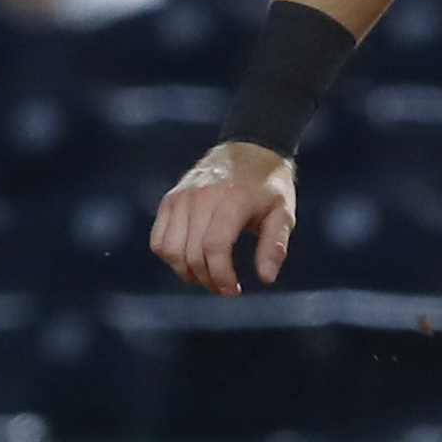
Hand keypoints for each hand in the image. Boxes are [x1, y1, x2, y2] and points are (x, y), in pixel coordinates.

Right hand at [148, 143, 297, 294]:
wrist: (249, 150)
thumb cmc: (269, 187)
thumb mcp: (284, 213)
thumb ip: (275, 246)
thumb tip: (266, 278)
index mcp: (233, 200)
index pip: (215, 247)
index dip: (221, 275)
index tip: (233, 290)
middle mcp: (201, 197)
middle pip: (191, 253)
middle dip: (207, 279)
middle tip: (225, 288)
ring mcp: (181, 198)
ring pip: (169, 250)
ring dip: (186, 272)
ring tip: (208, 276)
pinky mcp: (169, 200)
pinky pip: (158, 239)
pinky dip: (170, 257)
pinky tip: (192, 260)